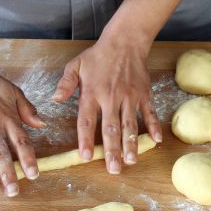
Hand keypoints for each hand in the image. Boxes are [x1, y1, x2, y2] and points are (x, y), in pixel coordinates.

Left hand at [52, 33, 161, 173]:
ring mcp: (129, 97)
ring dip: (131, 144)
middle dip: (112, 150)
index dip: (86, 139)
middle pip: (111, 128)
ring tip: (131, 161)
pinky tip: (155, 141)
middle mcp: (111, 97)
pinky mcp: (144, 94)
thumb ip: (65, 83)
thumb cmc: (98, 56)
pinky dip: (153, 126)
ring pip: (130, 124)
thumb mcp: (76, 65)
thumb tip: (55, 99)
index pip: (87, 120)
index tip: (85, 156)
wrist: (125, 41)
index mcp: (92, 93)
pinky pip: (149, 113)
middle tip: (113, 169)